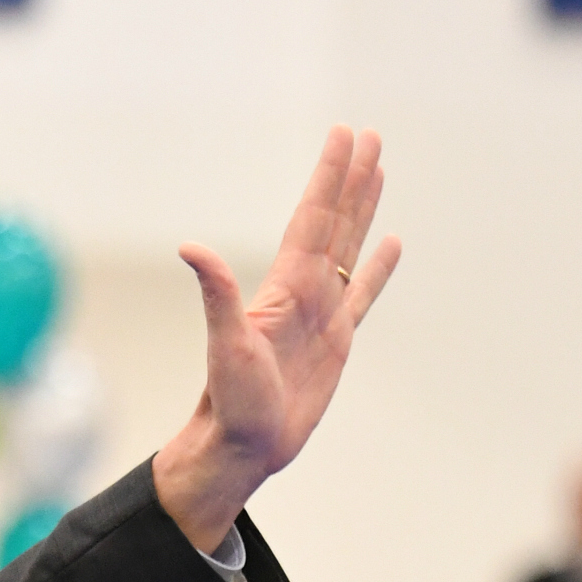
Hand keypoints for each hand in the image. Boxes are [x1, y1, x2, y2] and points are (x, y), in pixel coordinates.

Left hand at [151, 125, 401, 551]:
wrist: (243, 446)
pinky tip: (391, 243)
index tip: (344, 136)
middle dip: (351, 178)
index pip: (313, 218)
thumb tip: (189, 247)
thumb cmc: (230, 402)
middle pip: (334, 221)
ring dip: (363, 209)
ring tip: (379, 169)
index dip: (330, 177)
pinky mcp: (335, 341)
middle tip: (369, 134)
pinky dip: (377, 269)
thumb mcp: (225, 346)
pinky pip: (362, 295)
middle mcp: (304, 292)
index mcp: (285, 287)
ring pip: (348, 248)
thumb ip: (216, 294)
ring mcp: (321, 314)